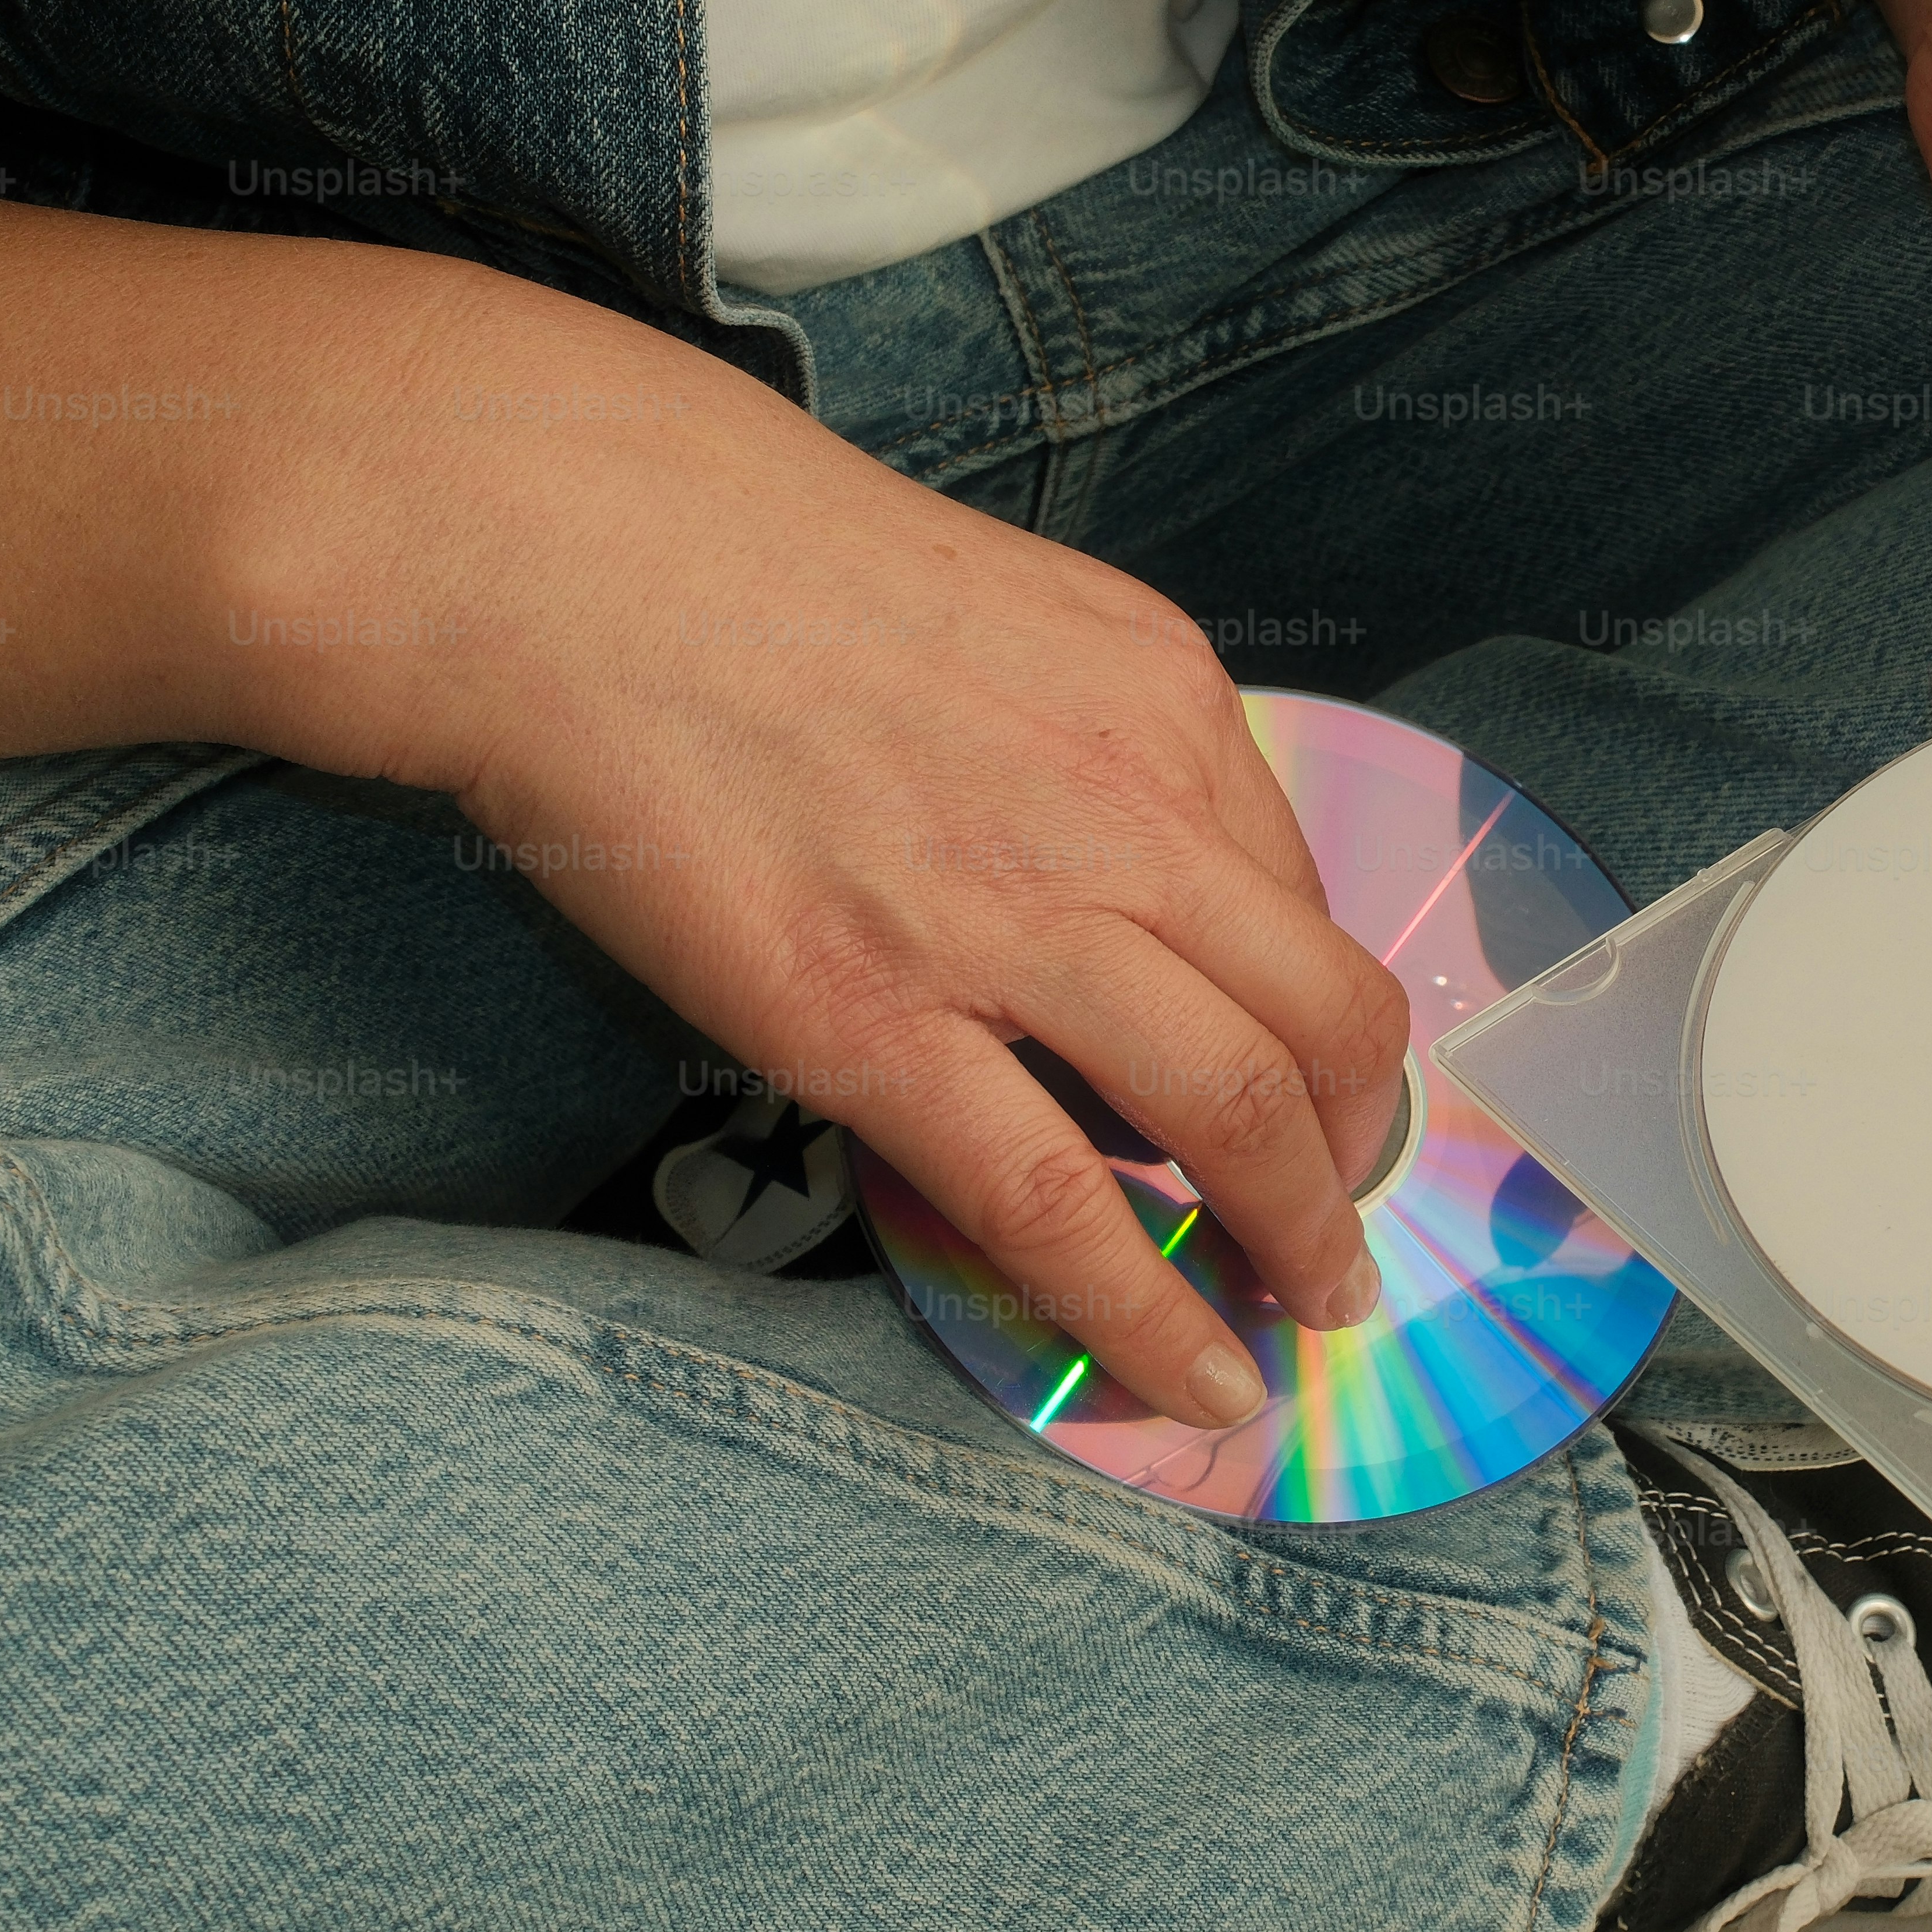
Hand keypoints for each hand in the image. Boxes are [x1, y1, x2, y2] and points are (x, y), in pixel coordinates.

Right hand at [274, 330, 1416, 1431]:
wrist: (571, 550)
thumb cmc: (754, 563)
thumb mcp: (1003, 610)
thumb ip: (1096, 737)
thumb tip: (1148, 871)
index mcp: (1162, 698)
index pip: (1302, 900)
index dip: (1327, 1027)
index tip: (1322, 1101)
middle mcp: (1123, 810)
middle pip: (1325, 1019)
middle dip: (1360, 1151)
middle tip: (1346, 1233)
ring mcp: (1003, 922)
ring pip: (1233, 1115)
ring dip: (1299, 1237)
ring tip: (1307, 1317)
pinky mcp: (868, 1021)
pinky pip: (1050, 1203)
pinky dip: (1146, 1313)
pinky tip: (1195, 1381)